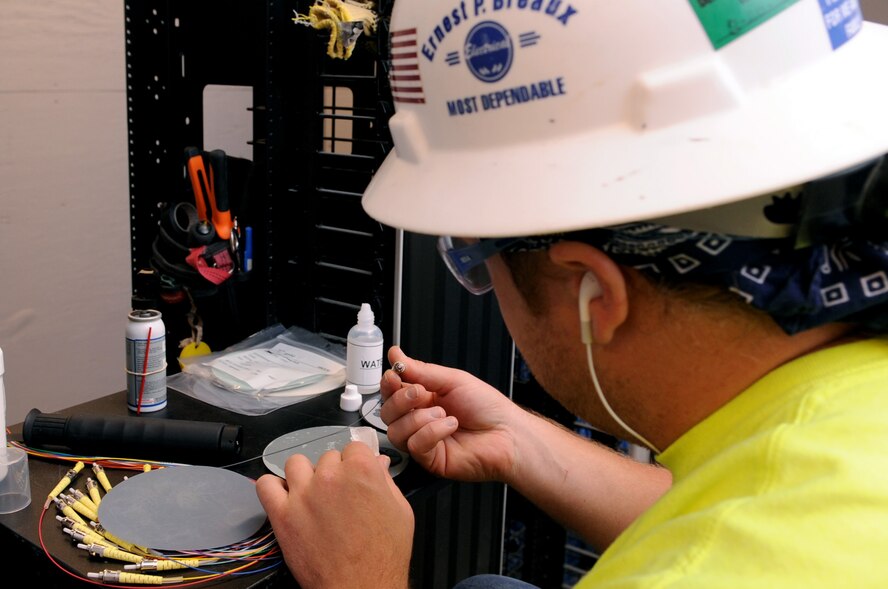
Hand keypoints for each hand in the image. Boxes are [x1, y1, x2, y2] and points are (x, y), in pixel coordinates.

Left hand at [255, 442, 413, 588]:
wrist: (361, 587)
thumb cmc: (383, 556)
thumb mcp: (400, 511)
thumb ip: (386, 481)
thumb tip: (378, 463)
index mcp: (362, 470)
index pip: (353, 447)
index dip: (356, 463)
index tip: (354, 476)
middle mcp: (330, 476)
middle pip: (326, 457)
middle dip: (333, 473)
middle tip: (338, 496)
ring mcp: (303, 494)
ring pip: (295, 464)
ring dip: (304, 476)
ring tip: (312, 495)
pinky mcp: (282, 515)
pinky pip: (265, 485)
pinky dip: (272, 488)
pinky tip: (285, 498)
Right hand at [380, 346, 520, 482]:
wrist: (508, 433)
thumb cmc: (488, 407)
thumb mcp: (453, 380)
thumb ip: (421, 371)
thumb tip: (396, 356)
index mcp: (424, 398)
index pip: (392, 391)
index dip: (388, 383)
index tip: (393, 375)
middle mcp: (420, 419)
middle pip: (387, 412)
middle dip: (400, 400)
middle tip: (420, 394)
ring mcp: (423, 440)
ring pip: (395, 431)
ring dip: (419, 418)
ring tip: (443, 414)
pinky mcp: (430, 459)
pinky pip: (414, 445)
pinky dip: (431, 433)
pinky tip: (450, 427)